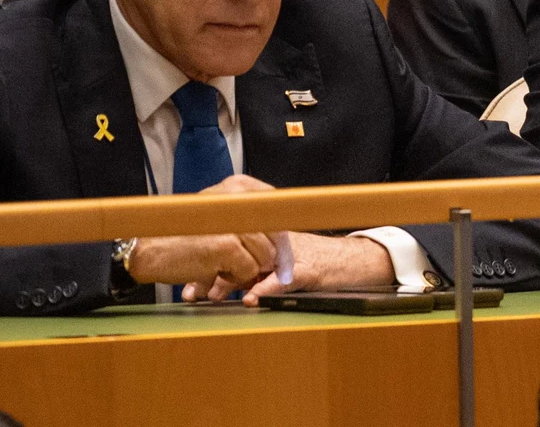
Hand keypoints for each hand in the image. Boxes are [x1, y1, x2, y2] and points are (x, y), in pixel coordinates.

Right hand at [126, 174, 279, 291]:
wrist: (148, 251)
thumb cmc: (182, 236)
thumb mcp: (217, 213)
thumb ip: (247, 218)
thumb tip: (280, 241)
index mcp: (239, 186)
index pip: (278, 211)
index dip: (281, 236)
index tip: (282, 255)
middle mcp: (239, 197)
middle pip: (278, 234)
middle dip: (274, 259)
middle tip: (265, 273)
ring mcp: (234, 222)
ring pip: (266, 255)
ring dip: (250, 270)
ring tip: (226, 268)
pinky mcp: (227, 246)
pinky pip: (250, 270)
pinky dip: (236, 278)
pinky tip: (217, 273)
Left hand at [192, 232, 393, 305]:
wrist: (353, 262)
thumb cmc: (315, 262)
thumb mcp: (280, 260)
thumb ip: (252, 265)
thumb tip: (213, 282)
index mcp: (265, 242)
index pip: (231, 246)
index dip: (207, 262)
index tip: (186, 279)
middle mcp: (274, 247)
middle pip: (236, 256)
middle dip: (210, 275)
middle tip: (191, 292)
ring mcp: (290, 258)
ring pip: (253, 268)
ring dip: (231, 283)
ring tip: (212, 296)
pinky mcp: (307, 271)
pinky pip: (283, 281)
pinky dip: (266, 289)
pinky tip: (251, 298)